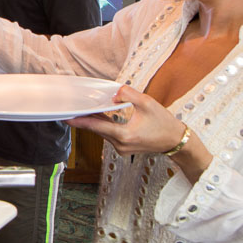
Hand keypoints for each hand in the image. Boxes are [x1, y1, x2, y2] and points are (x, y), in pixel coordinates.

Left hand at [66, 86, 185, 155]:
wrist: (176, 141)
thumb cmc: (164, 123)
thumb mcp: (147, 103)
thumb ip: (129, 95)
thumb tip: (114, 93)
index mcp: (125, 135)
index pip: (97, 126)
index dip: (81, 121)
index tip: (66, 118)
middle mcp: (121, 145)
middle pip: (97, 130)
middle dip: (84, 119)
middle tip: (70, 110)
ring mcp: (122, 149)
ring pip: (103, 133)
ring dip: (95, 122)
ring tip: (84, 110)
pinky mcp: (124, 149)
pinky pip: (109, 136)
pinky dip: (104, 126)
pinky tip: (99, 116)